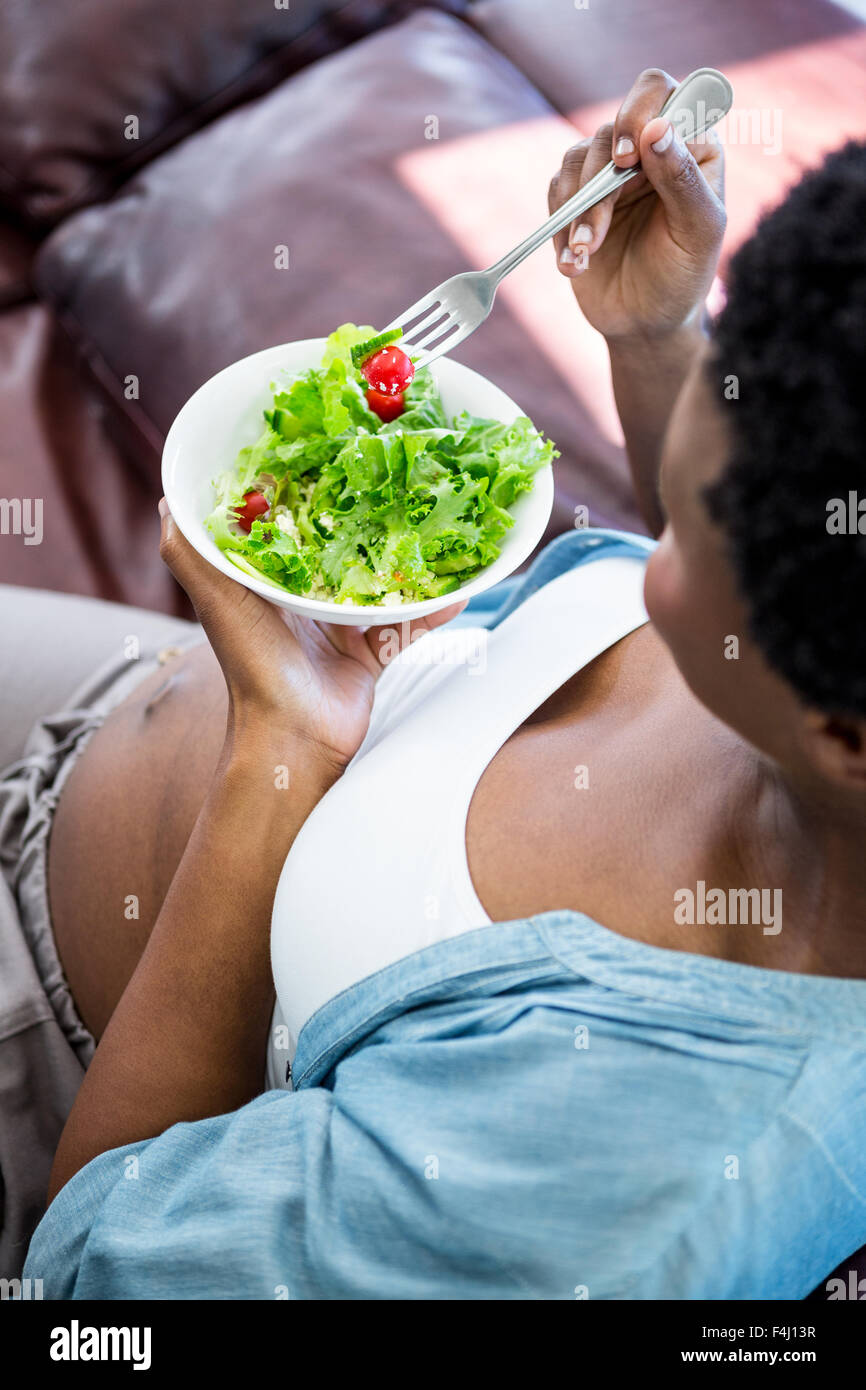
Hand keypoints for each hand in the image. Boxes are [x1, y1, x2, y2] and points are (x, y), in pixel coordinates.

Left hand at [158, 500, 464, 771]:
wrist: (293, 738)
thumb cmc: (251, 667)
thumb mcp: (215, 599)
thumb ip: (188, 552)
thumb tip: (168, 499)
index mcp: (267, 579)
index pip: (289, 521)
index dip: (307, 486)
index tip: (334, 446)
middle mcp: (303, 597)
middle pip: (342, 544)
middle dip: (369, 515)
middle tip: (401, 475)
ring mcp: (340, 624)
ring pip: (382, 579)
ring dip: (409, 556)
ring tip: (438, 521)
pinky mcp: (371, 652)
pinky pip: (410, 624)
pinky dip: (434, 608)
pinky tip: (460, 587)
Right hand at [549, 68, 725, 341]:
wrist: (645, 324)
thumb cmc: (683, 277)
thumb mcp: (697, 231)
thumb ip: (682, 178)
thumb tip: (655, 128)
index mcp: (690, 144)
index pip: (661, 91)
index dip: (639, 111)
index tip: (629, 155)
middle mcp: (649, 149)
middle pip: (611, 126)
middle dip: (602, 177)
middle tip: (600, 219)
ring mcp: (610, 173)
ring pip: (579, 157)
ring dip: (579, 207)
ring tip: (587, 251)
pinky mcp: (578, 199)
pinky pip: (557, 190)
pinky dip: (560, 225)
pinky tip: (575, 261)